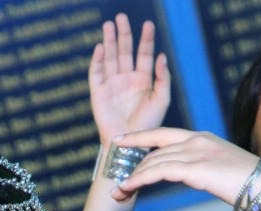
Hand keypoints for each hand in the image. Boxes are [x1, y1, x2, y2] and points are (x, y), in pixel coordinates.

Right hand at [88, 15, 170, 144]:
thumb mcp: (161, 100)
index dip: (146, 40)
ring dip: (109, 41)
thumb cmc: (148, 125)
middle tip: (121, 17)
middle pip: (124, 51)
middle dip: (123, 34)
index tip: (148, 24)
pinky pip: (96, 73)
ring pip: (110, 58)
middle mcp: (126, 79)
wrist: (129, 143)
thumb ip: (163, 78)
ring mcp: (111, 85)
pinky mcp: (98, 93)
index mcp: (143, 80)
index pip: (144, 54)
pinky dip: (97, 60)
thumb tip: (162, 55)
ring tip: (109, 25)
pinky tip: (101, 47)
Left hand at [111, 128, 260, 203]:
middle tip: (115, 183)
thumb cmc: (249, 185)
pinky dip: (139, 180)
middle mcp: (196, 141)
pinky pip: (158, 172)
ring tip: (117, 194)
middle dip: (132, 166)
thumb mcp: (221, 170)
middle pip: (154, 151)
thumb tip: (192, 177)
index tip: (120, 140)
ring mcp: (196, 153)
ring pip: (153, 162)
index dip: (139, 137)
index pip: (163, 135)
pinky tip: (127, 188)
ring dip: (132, 178)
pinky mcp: (195, 169)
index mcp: (202, 138)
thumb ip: (202, 169)